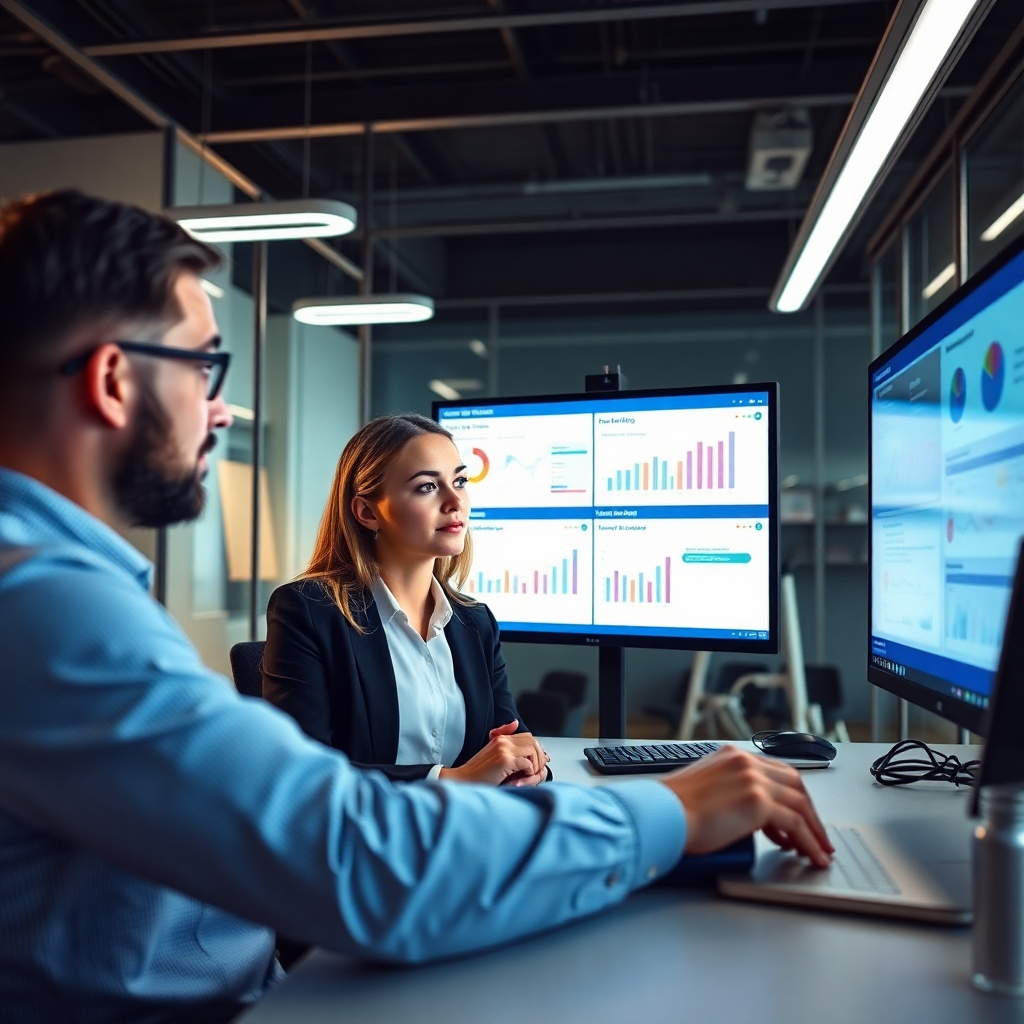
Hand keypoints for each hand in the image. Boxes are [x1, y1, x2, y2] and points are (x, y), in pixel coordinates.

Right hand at [439, 721, 549, 785]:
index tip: (536, 762)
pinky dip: (529, 771)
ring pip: (532, 750)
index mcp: (500, 738)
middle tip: (537, 768)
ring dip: (535, 764)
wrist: (463, 780)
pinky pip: (527, 763)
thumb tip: (515, 722)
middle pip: (532, 741)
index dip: (535, 749)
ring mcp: (504, 749)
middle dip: (539, 756)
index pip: (528, 736)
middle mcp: (502, 741)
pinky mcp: (505, 760)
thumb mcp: (492, 753)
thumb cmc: (477, 772)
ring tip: (530, 774)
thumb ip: (503, 738)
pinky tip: (522, 777)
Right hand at [660, 746, 833, 867]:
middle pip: (795, 784)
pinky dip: (809, 841)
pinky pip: (796, 824)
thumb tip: (756, 819)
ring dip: (814, 830)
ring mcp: (754, 779)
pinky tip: (812, 855)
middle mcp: (746, 762)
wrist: (663, 814)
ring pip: (800, 804)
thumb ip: (733, 794)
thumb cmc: (674, 810)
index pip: (777, 772)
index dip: (793, 797)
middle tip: (817, 835)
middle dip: (810, 813)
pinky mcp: (758, 801)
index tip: (800, 817)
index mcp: (733, 756)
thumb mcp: (708, 791)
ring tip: (818, 851)